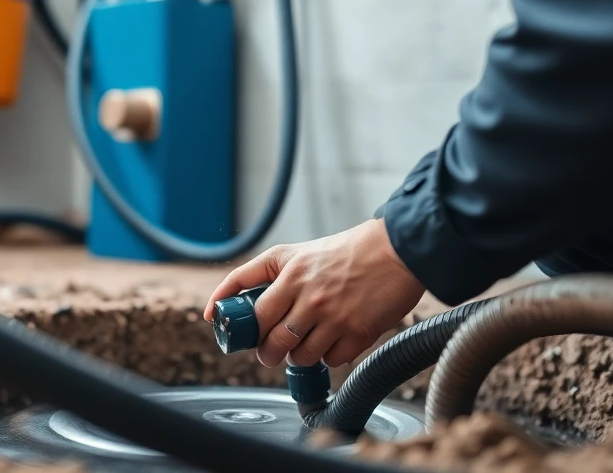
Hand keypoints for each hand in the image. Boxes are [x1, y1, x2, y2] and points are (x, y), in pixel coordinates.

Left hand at [202, 219, 424, 368]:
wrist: (400, 250)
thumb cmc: (355, 250)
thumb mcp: (308, 252)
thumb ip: (283, 276)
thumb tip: (259, 312)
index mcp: (290, 267)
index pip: (242, 282)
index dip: (220, 302)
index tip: (213, 318)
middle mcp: (304, 290)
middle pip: (268, 337)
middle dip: (265, 352)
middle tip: (269, 354)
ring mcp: (329, 314)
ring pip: (297, 355)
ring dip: (299, 357)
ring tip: (307, 347)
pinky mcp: (355, 332)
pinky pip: (329, 360)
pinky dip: (330, 358)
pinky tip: (336, 342)